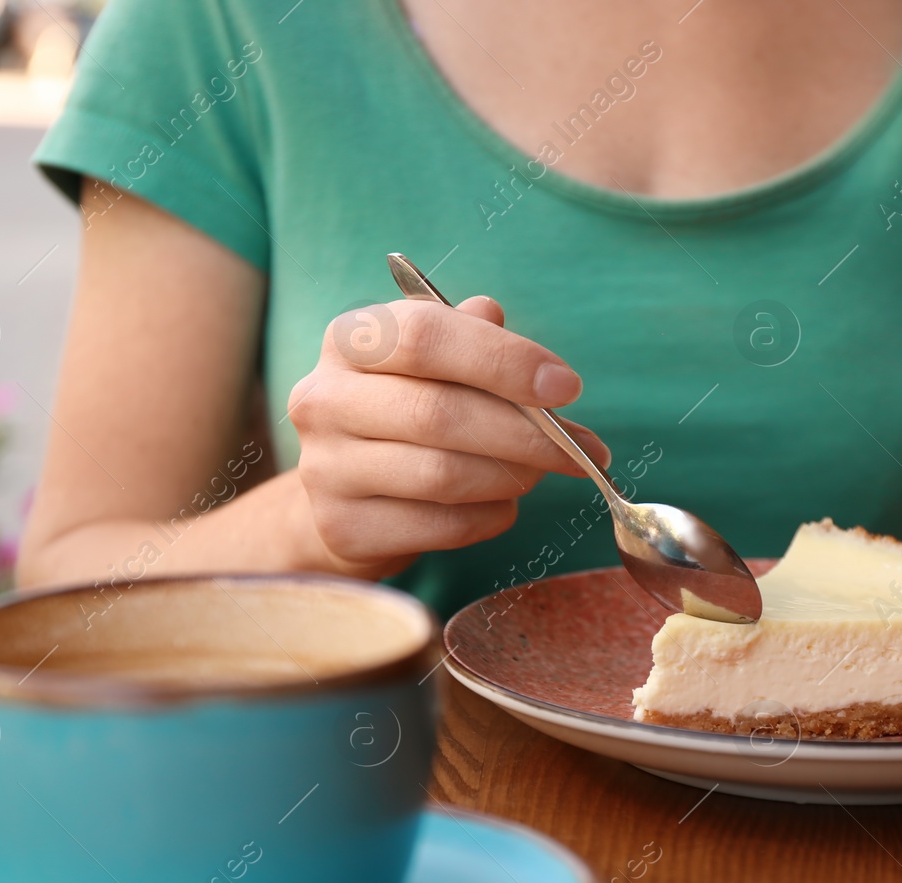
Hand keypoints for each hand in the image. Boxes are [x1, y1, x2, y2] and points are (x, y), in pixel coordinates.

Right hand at [289, 296, 608, 577]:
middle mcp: (323, 400)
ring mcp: (326, 469)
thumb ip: (475, 344)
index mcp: (350, 341)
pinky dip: (490, 516)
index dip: (504, 360)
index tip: (566, 386)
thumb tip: (522, 348)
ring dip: (511, 477)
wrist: (343, 494)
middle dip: (524, 433)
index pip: (426, 336)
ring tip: (539, 472)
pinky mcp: (344, 528)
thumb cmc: (404, 413)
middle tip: (578, 449)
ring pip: (443, 474)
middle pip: (438, 412)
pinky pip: (441, 525)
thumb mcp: (433, 365)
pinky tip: (501, 505)